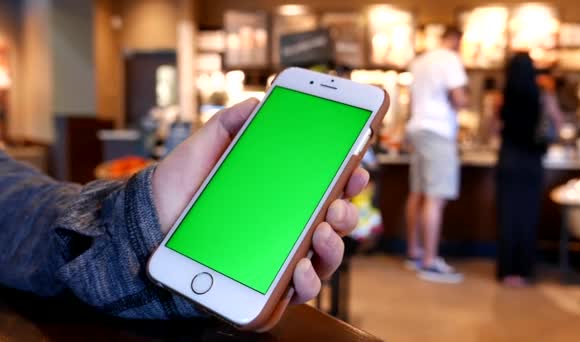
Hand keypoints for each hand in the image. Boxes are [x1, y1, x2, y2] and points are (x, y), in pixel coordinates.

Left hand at [152, 99, 368, 303]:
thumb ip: (231, 123)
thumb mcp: (207, 146)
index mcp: (281, 193)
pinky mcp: (264, 283)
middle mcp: (286, 225)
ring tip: (322, 231)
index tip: (357, 168)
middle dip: (346, 212)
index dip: (348, 179)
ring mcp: (278, 256)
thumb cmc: (181, 185)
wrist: (148, 219)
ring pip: (325, 257)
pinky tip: (302, 267)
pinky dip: (308, 281)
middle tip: (338, 202)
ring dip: (334, 245)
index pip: (326, 187)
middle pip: (334, 223)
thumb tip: (258, 102)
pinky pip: (298, 289)